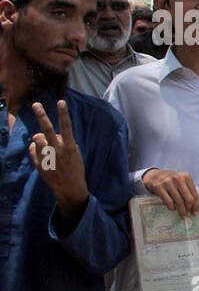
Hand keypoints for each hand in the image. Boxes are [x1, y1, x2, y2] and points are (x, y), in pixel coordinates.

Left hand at [26, 101, 88, 218]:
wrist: (70, 188)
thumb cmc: (74, 169)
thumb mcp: (74, 154)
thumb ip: (61, 142)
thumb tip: (43, 133)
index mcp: (70, 147)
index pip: (66, 127)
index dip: (64, 114)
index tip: (61, 102)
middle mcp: (58, 150)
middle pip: (47, 129)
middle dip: (42, 115)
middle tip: (36, 104)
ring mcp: (47, 157)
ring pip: (37, 138)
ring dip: (39, 138)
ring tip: (45, 143)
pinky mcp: (39, 164)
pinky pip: (32, 149)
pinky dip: (35, 148)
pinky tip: (42, 153)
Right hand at [142, 168, 198, 216]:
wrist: (153, 175)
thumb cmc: (170, 181)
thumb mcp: (180, 181)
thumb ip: (187, 190)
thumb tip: (194, 207)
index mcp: (186, 176)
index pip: (194, 194)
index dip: (196, 205)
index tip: (195, 213)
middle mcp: (178, 178)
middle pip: (188, 198)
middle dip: (189, 209)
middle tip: (188, 215)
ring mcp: (167, 182)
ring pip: (179, 201)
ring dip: (181, 210)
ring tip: (182, 215)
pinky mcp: (159, 187)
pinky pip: (168, 200)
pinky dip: (171, 207)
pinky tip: (172, 209)